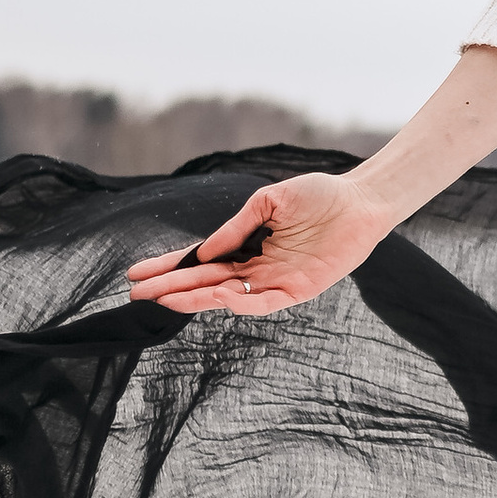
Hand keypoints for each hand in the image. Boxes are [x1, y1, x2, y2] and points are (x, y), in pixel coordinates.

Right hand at [126, 171, 388, 319]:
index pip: (200, 262)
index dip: (169, 268)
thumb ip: (236, 226)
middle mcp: (256, 268)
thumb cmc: (318, 195)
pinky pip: (264, 303)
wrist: (360, 200)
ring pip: (228, 296)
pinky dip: (241, 303)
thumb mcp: (268, 201)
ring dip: (197, 298)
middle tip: (138, 295)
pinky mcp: (298, 290)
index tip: (136, 274)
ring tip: (166, 297)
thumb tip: (204, 251)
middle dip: (171, 288)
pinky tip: (218, 299)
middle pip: (206, 283)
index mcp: (246, 246)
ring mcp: (275, 281)